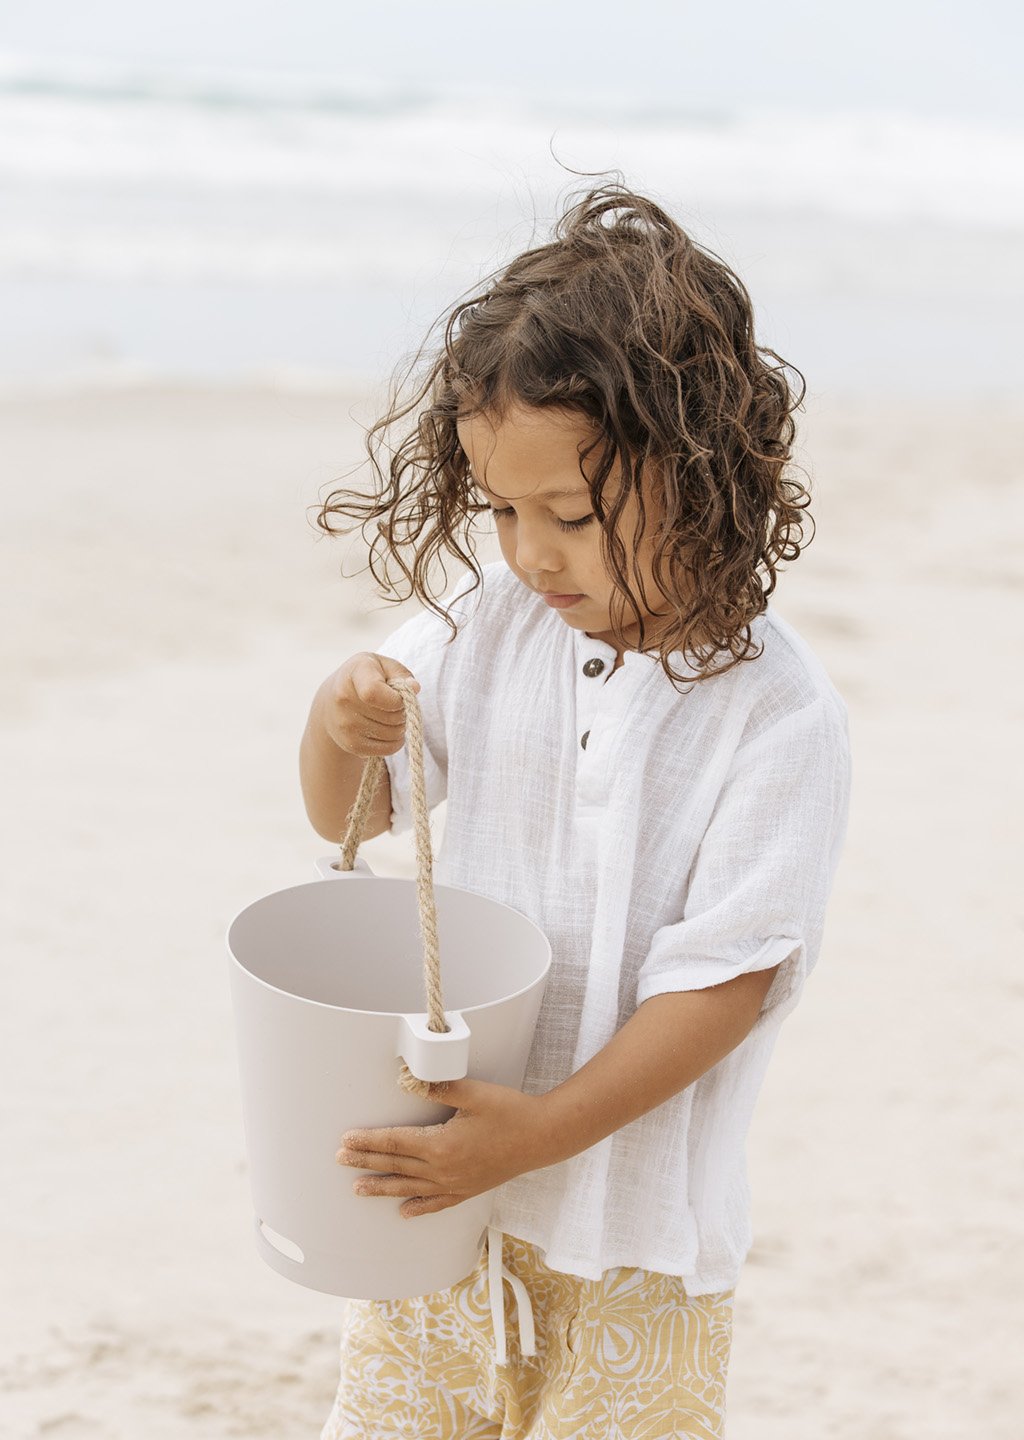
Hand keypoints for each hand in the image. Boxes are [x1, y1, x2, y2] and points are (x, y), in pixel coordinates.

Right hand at [316, 652, 419, 758]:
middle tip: (396, 705)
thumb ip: (401, 674)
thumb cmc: (366, 679)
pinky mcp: (350, 745)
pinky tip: (387, 729)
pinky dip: (395, 741)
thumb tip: (414, 688)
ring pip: (392, 734)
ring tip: (391, 715)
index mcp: (354, 674)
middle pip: (391, 716)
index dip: (395, 699)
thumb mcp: (383, 665)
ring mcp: (345, 725)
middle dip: (402, 711)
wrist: (331, 702)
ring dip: (400, 727)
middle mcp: (344, 700)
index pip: (373, 693)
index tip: (398, 695)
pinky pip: (388, 749)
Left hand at [336, 1077, 551, 1218]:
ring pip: (409, 1188)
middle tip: (339, 1160)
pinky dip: (418, 1207)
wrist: (543, 1137)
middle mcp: (443, 1170)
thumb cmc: (510, 1111)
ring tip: (357, 1189)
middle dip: (365, 1162)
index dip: (368, 1141)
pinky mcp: (468, 1190)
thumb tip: (408, 1081)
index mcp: (441, 1145)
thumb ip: (439, 1087)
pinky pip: (437, 1203)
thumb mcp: (474, 1093)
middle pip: (395, 1165)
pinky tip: (404, 1212)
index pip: (395, 1142)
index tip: (346, 1140)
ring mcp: (455, 1184)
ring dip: (381, 1187)